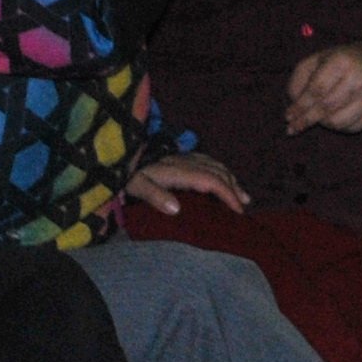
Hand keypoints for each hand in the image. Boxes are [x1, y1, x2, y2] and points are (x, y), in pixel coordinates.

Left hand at [125, 149, 250, 214]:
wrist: (116, 151)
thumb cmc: (125, 172)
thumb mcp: (135, 185)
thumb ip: (154, 196)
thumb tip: (176, 209)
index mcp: (177, 170)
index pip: (210, 181)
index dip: (227, 194)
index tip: (238, 210)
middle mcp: (184, 161)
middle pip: (217, 172)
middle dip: (234, 189)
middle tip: (245, 207)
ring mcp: (181, 157)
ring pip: (214, 165)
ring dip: (230, 178)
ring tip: (241, 194)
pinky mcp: (177, 156)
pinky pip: (206, 161)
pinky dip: (219, 170)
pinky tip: (222, 177)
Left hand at [281, 43, 361, 135]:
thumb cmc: (336, 63)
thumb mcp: (314, 61)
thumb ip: (299, 80)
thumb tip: (295, 104)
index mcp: (343, 61)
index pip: (317, 89)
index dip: (300, 105)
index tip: (288, 116)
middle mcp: (360, 78)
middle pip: (326, 107)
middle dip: (306, 119)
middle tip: (292, 128)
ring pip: (336, 121)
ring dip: (321, 122)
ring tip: (317, 116)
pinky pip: (348, 128)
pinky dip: (336, 126)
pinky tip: (333, 117)